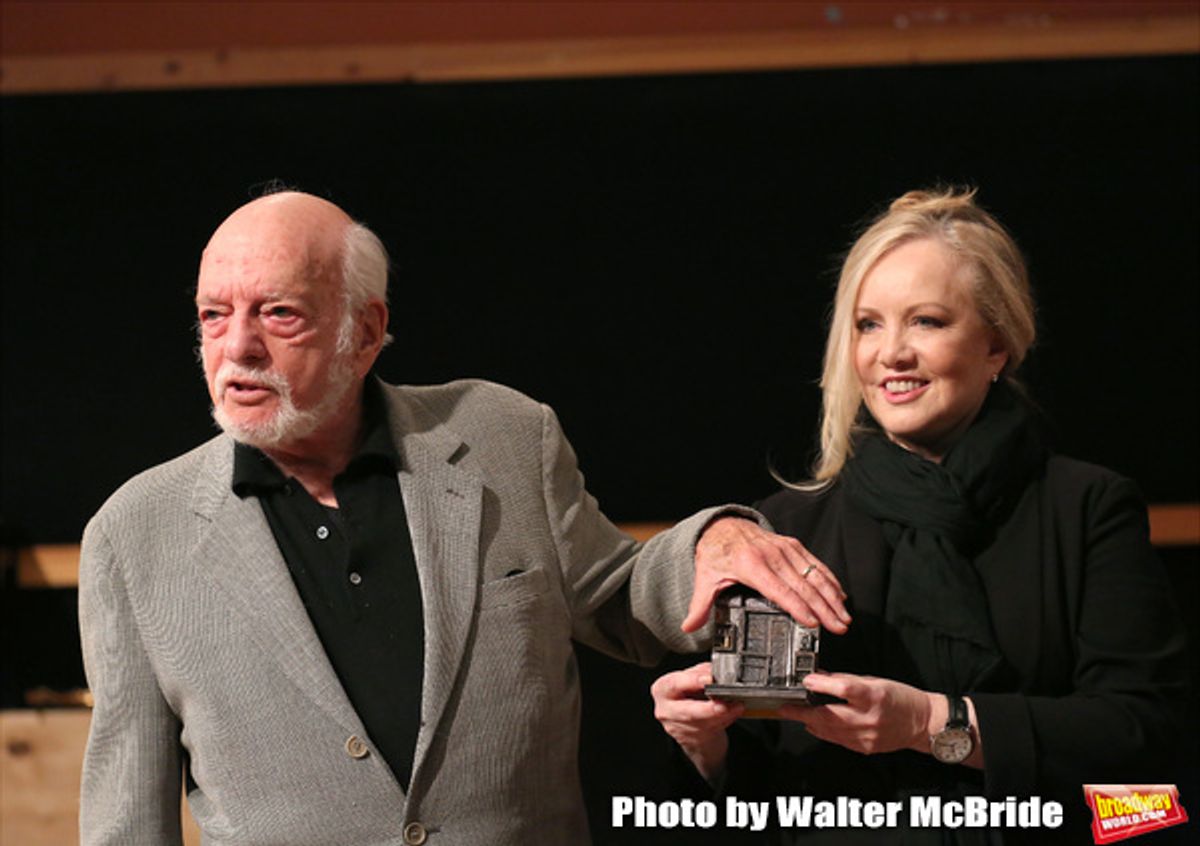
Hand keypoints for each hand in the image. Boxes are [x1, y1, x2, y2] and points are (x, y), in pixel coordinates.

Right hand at [651, 662, 742, 781]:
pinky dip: (725, 721)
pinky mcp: (690, 740)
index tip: (709, 679)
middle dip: (710, 709)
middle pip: (689, 711)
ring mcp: (677, 727)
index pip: (675, 684)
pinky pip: (711, 730)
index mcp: (663, 689)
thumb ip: (701, 673)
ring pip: (703, 724)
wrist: (687, 720)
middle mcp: (666, 710)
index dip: (693, 681)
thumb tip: (716, 671)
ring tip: (736, 707)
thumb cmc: (688, 695)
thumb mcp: (691, 677)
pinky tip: (733, 713)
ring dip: (724, 715)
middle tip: (724, 704)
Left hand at [683, 517, 850, 633]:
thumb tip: (688, 626)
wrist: (723, 526)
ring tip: (844, 618)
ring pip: (814, 575)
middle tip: (839, 627)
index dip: (798, 607)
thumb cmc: (716, 553)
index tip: (813, 623)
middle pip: (803, 586)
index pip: (779, 590)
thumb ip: (700, 605)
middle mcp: (771, 555)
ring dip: (832, 597)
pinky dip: (829, 581)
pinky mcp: (792, 546)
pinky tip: (840, 596)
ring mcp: (784, 548)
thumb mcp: (705, 578)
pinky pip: (815, 564)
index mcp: (751, 565)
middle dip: (824, 608)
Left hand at [779, 672, 933, 755]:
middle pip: (830, 716)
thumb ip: (845, 680)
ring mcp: (868, 736)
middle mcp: (871, 717)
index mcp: (875, 696)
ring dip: (809, 723)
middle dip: (803, 712)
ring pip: (830, 731)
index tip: (807, 681)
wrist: (922, 723)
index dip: (823, 685)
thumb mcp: (874, 680)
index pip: (845, 689)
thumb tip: (819, 677)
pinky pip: (838, 740)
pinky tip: (815, 725)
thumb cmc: (900, 698)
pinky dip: (824, 732)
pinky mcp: (865, 747)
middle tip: (785, 707)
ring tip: (795, 715)